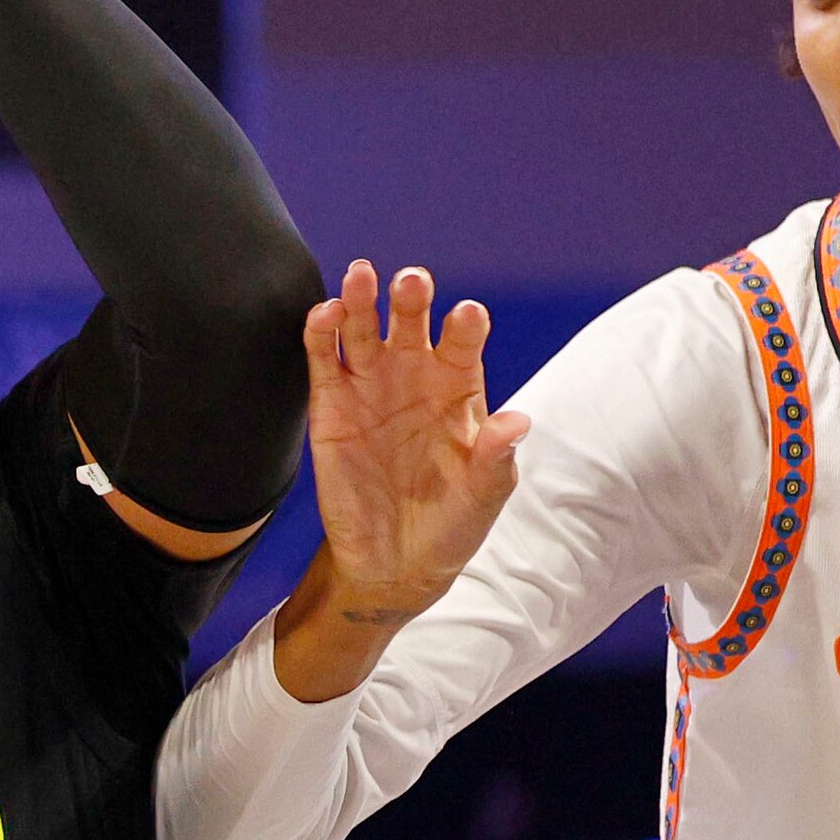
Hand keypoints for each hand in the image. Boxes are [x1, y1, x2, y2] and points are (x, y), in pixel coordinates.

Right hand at [303, 262, 528, 615]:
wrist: (394, 563)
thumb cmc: (450, 522)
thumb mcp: (484, 495)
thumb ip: (497, 457)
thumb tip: (518, 422)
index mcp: (458, 387)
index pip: (464, 341)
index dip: (466, 325)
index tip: (466, 316)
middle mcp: (413, 375)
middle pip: (410, 320)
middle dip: (410, 297)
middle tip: (410, 282)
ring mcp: (369, 385)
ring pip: (362, 327)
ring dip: (359, 299)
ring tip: (361, 276)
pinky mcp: (330, 404)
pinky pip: (323, 358)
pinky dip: (320, 332)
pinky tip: (326, 312)